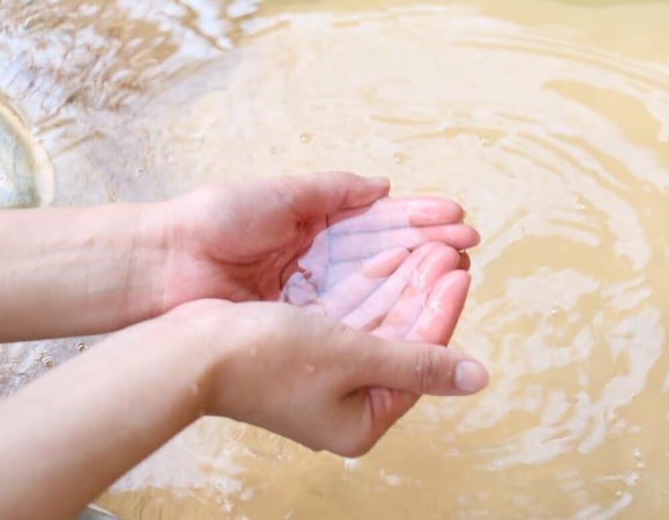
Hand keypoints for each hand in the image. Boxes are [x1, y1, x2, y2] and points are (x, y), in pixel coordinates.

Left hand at [153, 172, 478, 316]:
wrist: (163, 265)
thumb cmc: (215, 219)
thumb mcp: (280, 194)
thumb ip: (333, 190)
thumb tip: (383, 186)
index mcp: (317, 224)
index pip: (379, 221)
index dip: (417, 219)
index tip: (456, 217)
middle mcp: (320, 261)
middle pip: (386, 255)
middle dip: (428, 248)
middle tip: (469, 245)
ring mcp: (313, 294)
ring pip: (376, 286)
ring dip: (416, 279)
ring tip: (456, 270)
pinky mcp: (302, 323)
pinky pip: (352, 316)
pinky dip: (386, 310)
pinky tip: (419, 304)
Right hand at [193, 242, 488, 455]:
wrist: (190, 350)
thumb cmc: (266, 359)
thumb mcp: (353, 357)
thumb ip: (417, 362)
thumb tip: (478, 378)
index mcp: (363, 421)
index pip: (421, 358)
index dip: (442, 310)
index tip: (458, 270)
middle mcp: (349, 402)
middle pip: (404, 338)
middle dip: (424, 291)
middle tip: (448, 251)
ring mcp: (327, 378)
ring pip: (381, 323)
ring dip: (403, 285)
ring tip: (428, 248)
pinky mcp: (307, 352)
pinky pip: (353, 317)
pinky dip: (372, 290)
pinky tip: (390, 260)